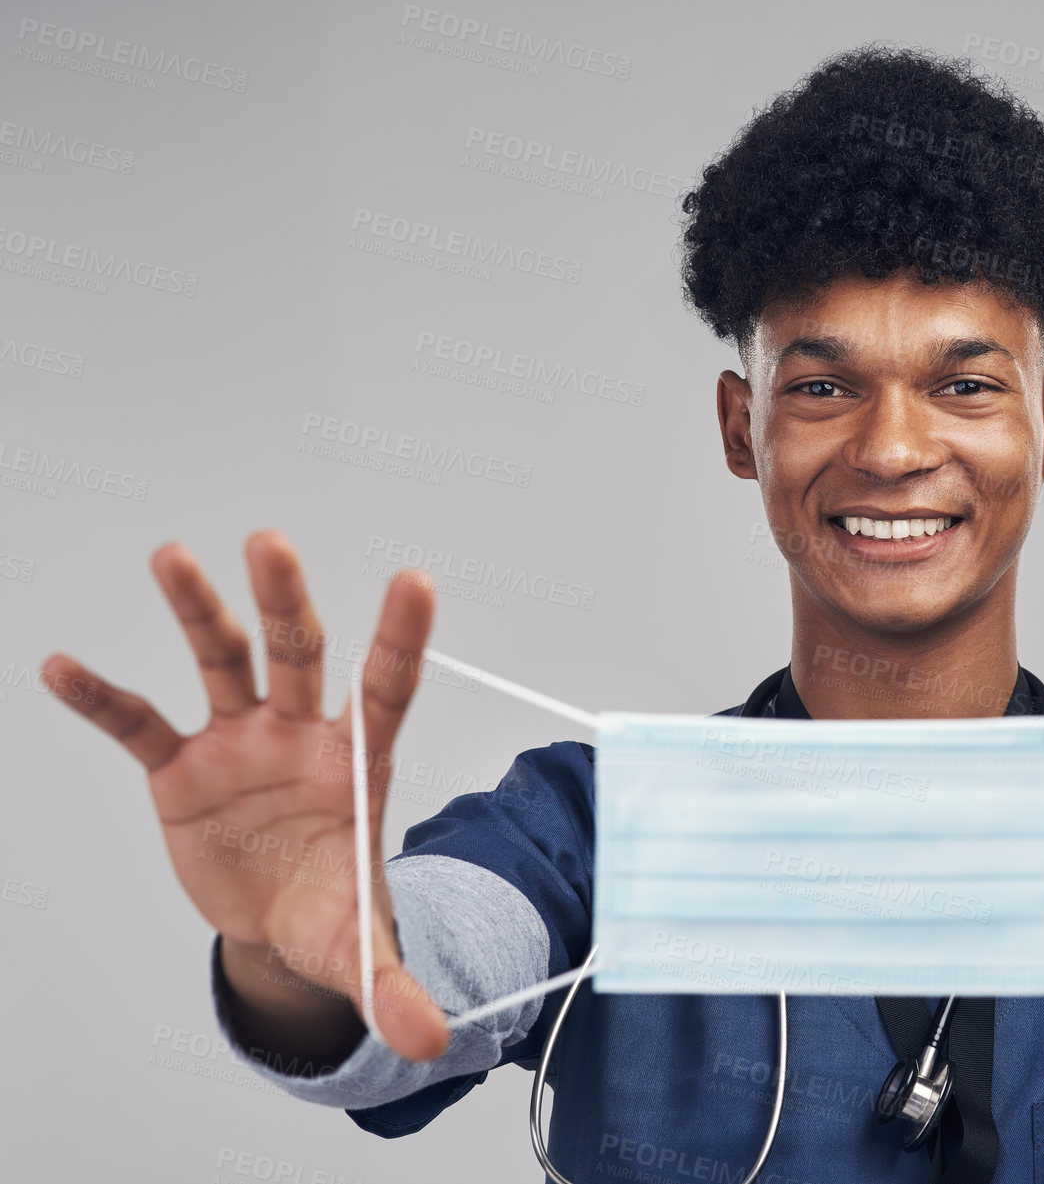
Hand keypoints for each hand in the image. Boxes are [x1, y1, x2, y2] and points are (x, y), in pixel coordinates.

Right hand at [41, 530, 449, 1061]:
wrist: (276, 919)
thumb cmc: (331, 909)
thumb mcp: (362, 947)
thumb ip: (395, 987)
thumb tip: (434, 1045)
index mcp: (357, 764)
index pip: (385, 691)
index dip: (399, 639)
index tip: (414, 581)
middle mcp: (299, 735)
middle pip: (296, 655)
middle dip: (284, 602)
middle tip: (270, 543)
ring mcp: (238, 743)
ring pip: (219, 662)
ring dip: (197, 612)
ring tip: (172, 557)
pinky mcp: (180, 768)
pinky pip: (138, 724)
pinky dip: (103, 699)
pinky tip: (64, 667)